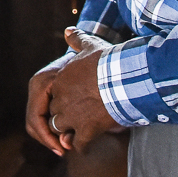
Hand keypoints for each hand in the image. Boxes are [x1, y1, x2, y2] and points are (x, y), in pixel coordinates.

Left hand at [26, 28, 113, 154]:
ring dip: (69, 131)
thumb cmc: (109, 60)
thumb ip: (77, 39)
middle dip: (64, 117)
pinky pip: (79, 144)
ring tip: (81, 130)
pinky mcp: (86, 130)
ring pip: (60, 129)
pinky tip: (90, 143)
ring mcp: (72, 116)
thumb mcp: (91, 45)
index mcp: (60, 81)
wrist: (124, 77)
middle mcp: (61, 99)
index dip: (63, 100)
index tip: (76, 100)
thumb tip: (68, 31)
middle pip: (54, 113)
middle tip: (78, 117)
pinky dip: (83, 146)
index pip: (53, 96)